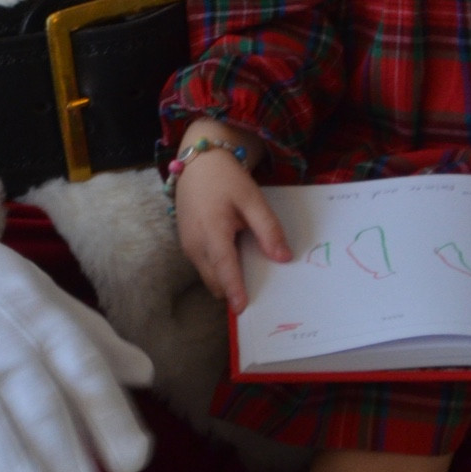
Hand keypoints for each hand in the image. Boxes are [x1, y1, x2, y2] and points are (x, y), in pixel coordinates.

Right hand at [172, 124, 291, 314]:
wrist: (200, 162)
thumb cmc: (226, 178)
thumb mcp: (252, 198)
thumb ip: (268, 229)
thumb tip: (283, 258)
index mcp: (211, 230)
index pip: (223, 266)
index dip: (233, 289)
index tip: (242, 309)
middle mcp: (195, 243)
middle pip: (215, 280)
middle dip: (232, 290)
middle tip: (259, 291)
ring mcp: (188, 245)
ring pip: (209, 276)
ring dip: (226, 280)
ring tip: (249, 273)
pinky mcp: (187, 243)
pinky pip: (204, 266)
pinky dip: (219, 269)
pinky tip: (235, 257)